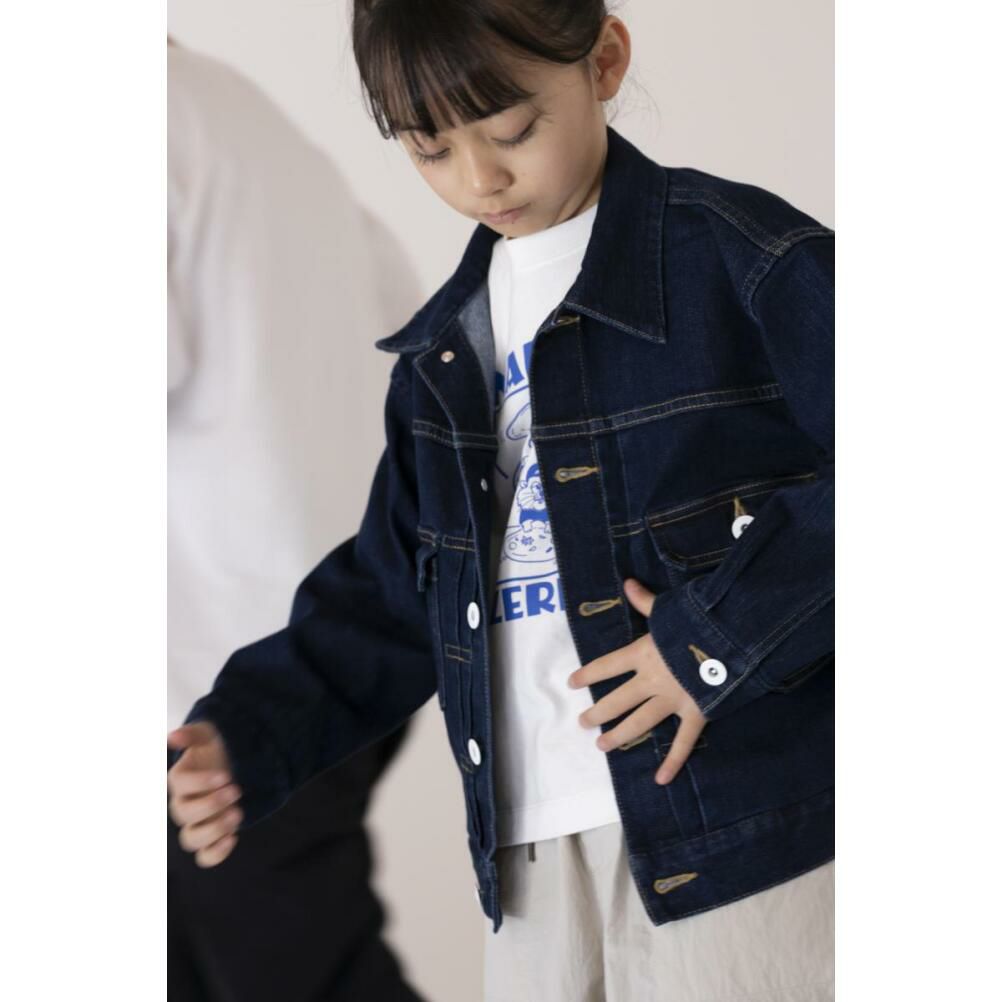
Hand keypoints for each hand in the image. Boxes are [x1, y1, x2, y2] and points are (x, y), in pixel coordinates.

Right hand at [166, 721, 241, 866]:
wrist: (236, 765)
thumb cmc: (219, 748)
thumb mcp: (211, 734)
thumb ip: (193, 734)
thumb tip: (172, 737)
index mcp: (180, 778)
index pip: (178, 784)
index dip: (200, 782)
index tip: (225, 776)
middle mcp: (184, 804)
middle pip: (183, 813)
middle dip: (211, 803)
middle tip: (236, 790)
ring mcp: (197, 823)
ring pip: (191, 839)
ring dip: (214, 829)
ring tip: (238, 813)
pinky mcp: (212, 838)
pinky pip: (205, 857)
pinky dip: (216, 853)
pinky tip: (234, 837)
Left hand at [568, 577, 706, 784]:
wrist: (732, 641)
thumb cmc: (699, 623)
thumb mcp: (670, 609)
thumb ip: (646, 601)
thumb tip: (627, 582)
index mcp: (643, 653)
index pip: (607, 665)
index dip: (587, 674)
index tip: (571, 683)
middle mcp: (652, 680)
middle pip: (617, 700)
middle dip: (598, 712)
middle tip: (583, 722)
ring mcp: (672, 700)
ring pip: (640, 723)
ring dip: (620, 736)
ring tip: (602, 745)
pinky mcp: (695, 714)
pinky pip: (683, 742)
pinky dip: (673, 762)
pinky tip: (660, 779)